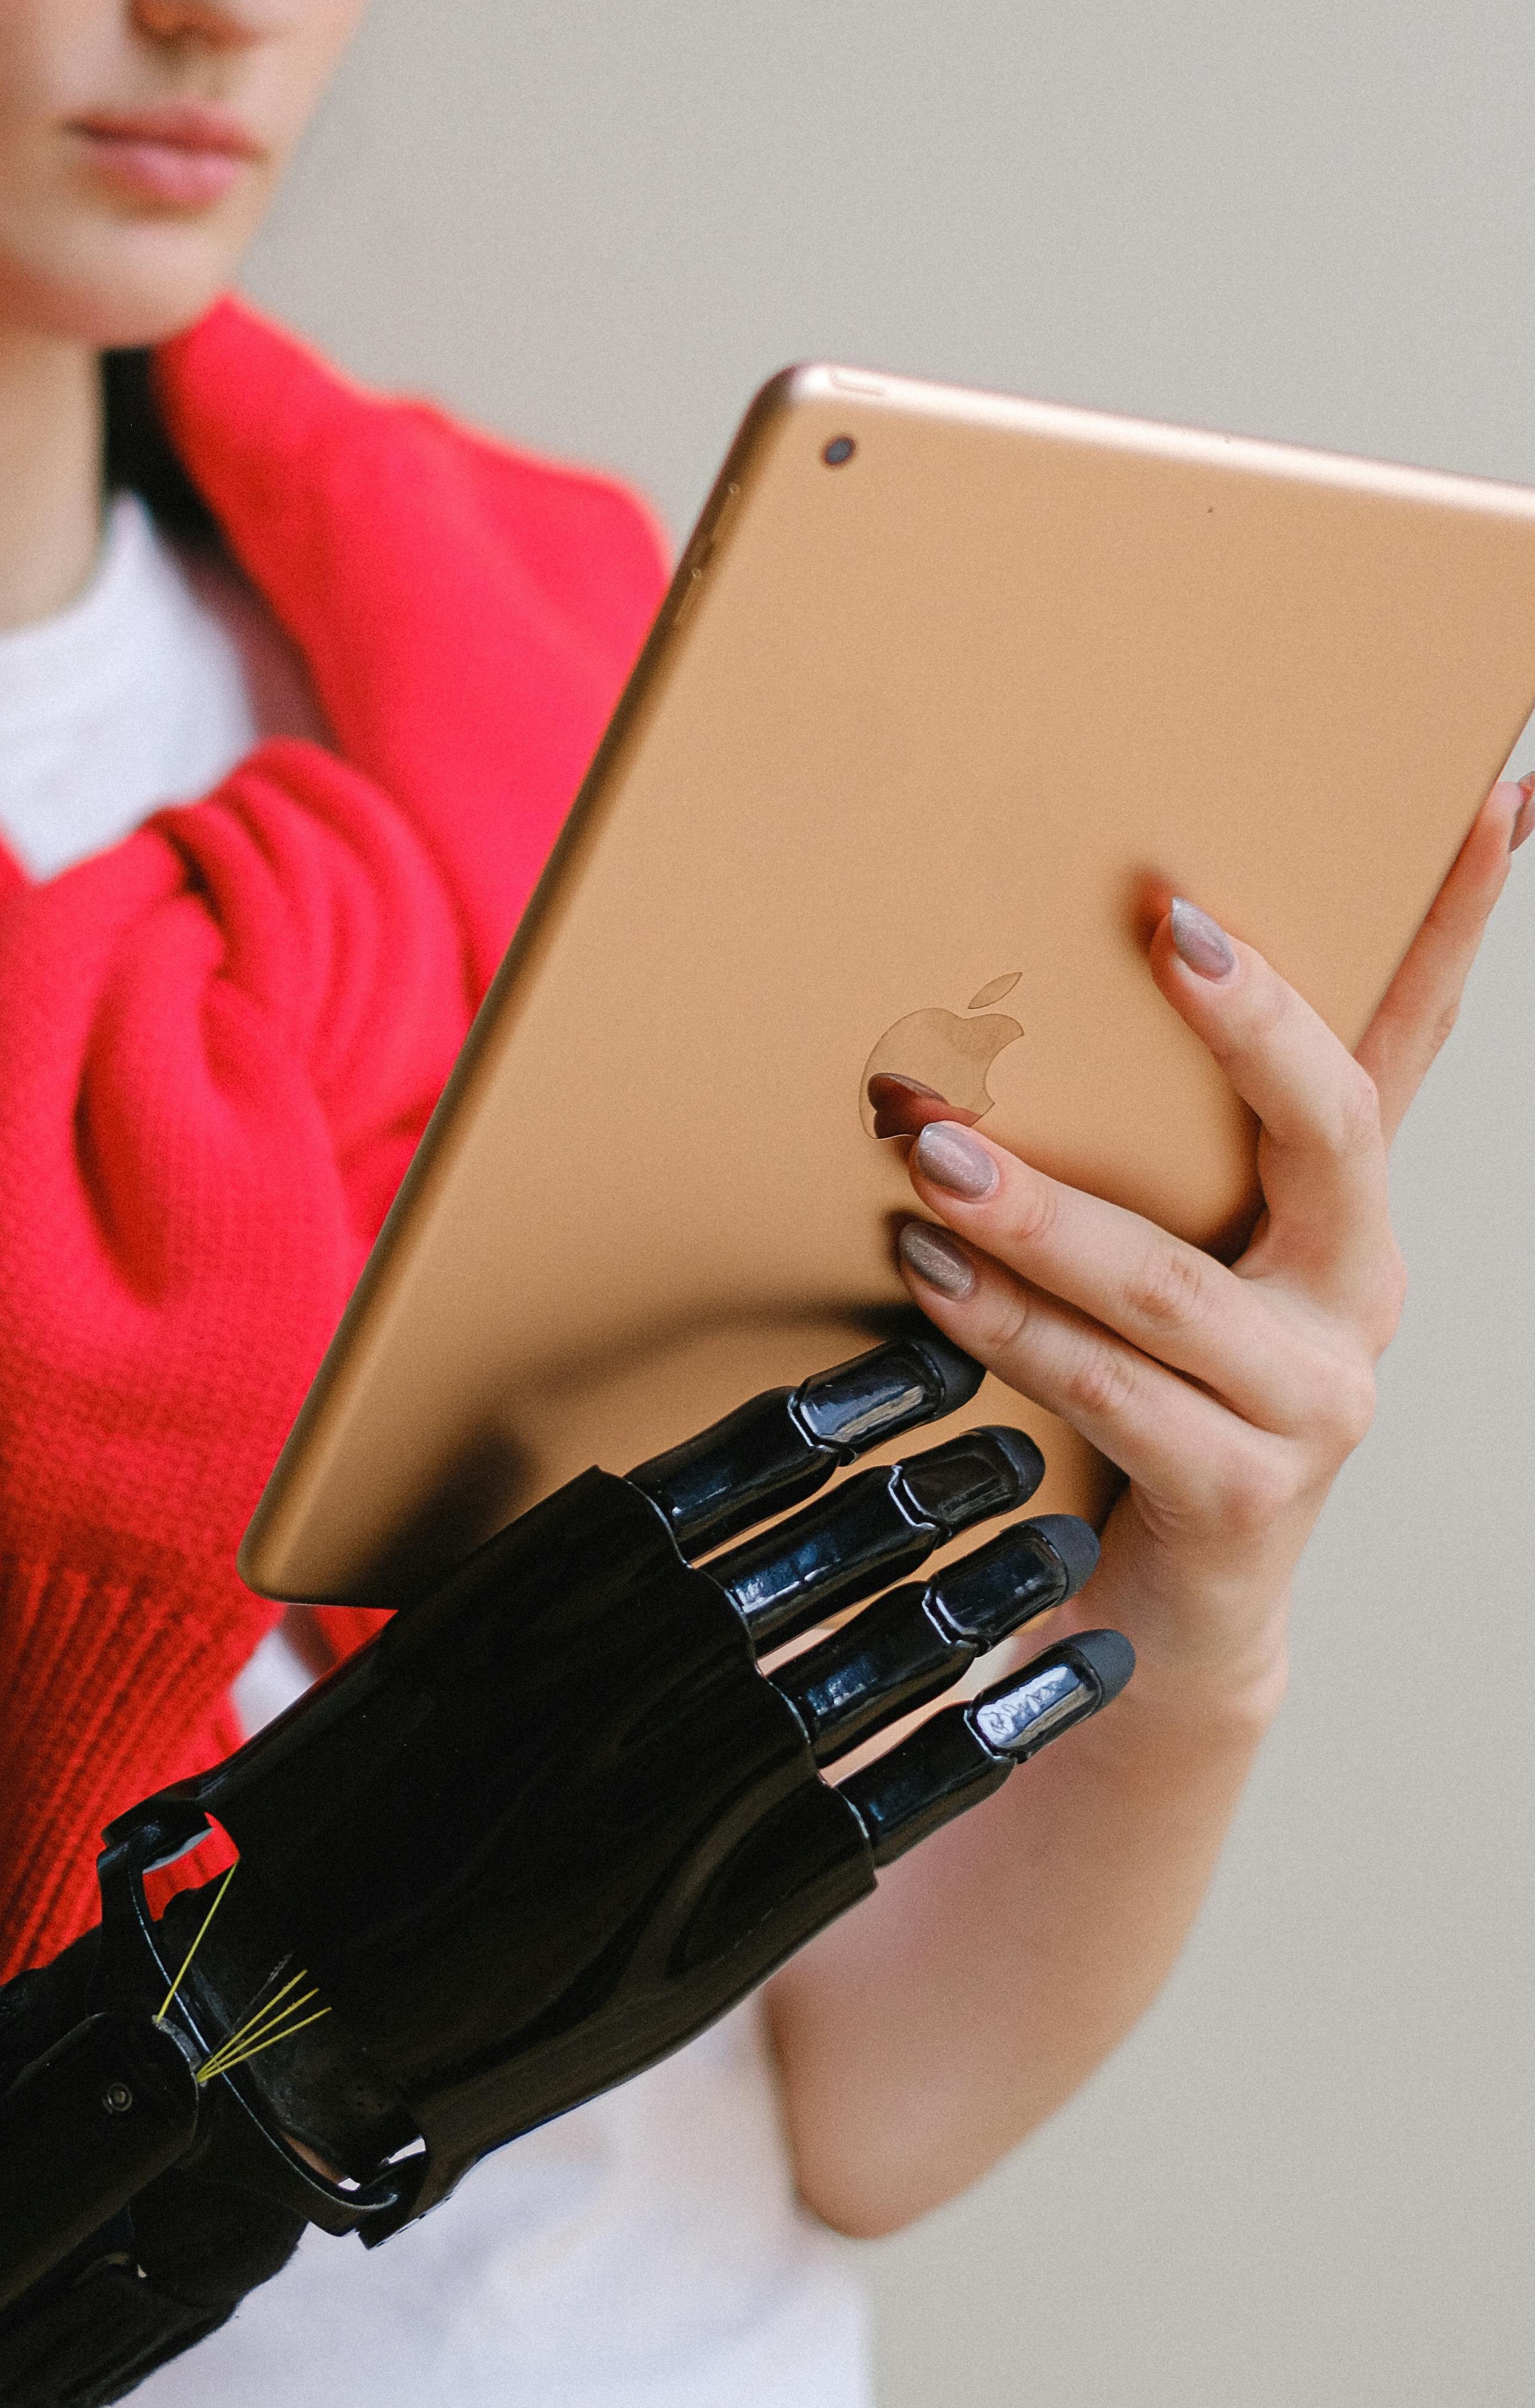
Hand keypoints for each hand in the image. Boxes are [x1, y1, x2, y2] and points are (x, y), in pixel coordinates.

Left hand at [890, 772, 1532, 1711]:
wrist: (1157, 1614)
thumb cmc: (1140, 1391)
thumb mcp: (1153, 1249)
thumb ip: (1122, 1141)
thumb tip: (1001, 986)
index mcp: (1341, 1207)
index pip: (1417, 1033)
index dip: (1462, 915)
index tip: (1492, 793)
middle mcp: (1353, 1285)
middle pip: (1329, 1124)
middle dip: (1249, 1018)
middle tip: (1165, 928)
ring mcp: (1311, 1395)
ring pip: (1173, 1278)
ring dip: (1038, 1209)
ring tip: (929, 1150)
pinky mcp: (1245, 1486)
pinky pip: (1116, 1390)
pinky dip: (1011, 1329)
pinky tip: (933, 1281)